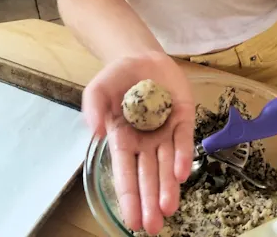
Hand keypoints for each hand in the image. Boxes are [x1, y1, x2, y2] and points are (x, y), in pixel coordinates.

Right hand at [82, 52, 194, 234]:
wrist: (141, 57)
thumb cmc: (116, 79)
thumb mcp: (97, 91)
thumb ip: (93, 110)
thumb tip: (94, 131)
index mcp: (122, 141)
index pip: (125, 175)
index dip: (129, 198)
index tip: (132, 221)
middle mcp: (145, 142)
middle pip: (148, 177)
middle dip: (150, 202)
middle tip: (153, 227)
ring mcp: (166, 131)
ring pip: (167, 164)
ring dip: (168, 187)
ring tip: (168, 209)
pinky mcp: (183, 117)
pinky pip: (183, 140)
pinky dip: (182, 156)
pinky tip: (181, 174)